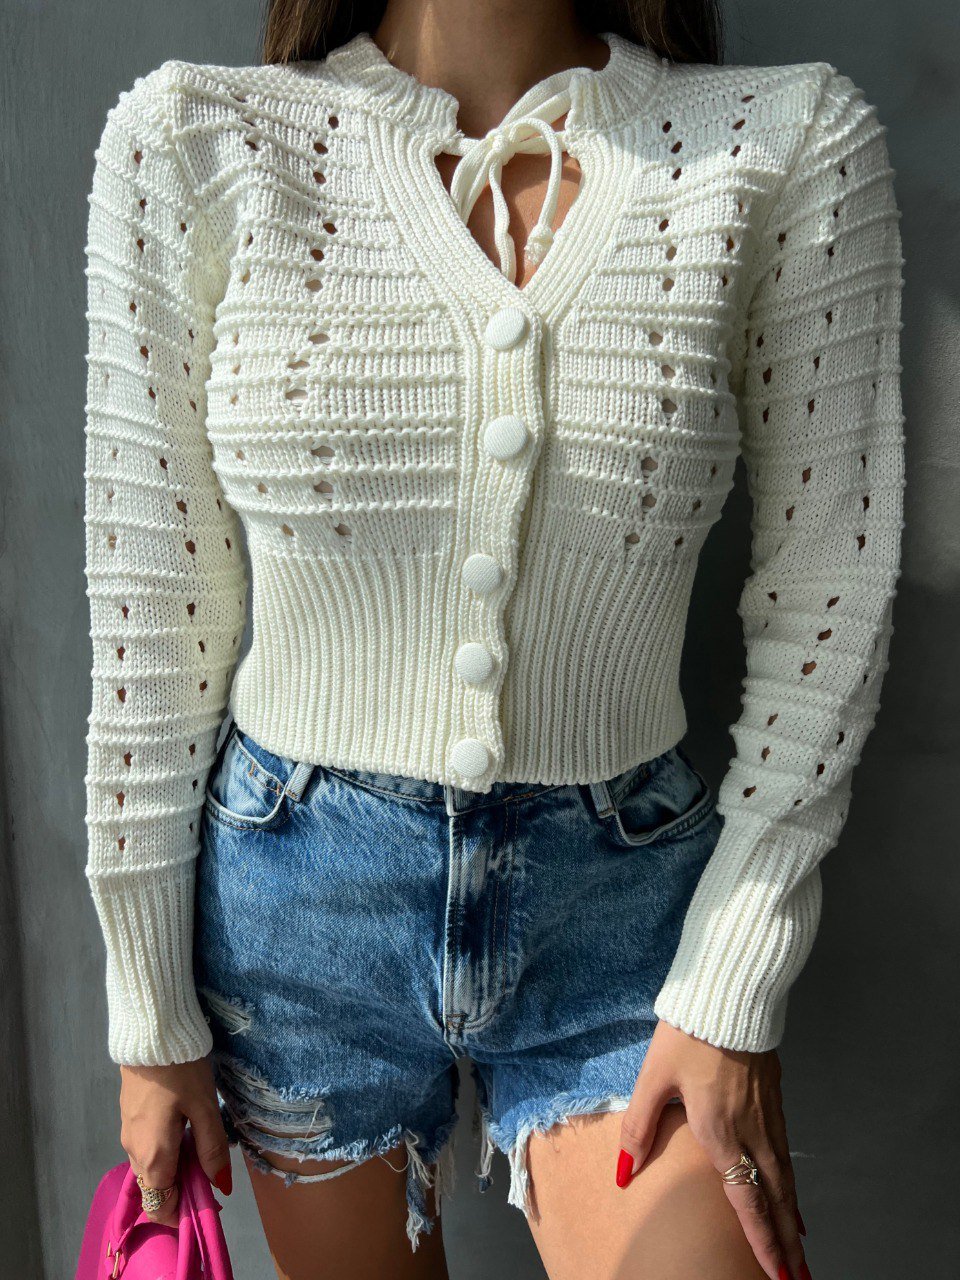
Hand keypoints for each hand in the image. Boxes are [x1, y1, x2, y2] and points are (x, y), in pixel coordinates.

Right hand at [119, 1057, 231, 1225]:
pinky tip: (185, 1129)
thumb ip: (212, 1149)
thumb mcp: (205, 1108)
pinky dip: (165, 1150)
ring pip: (151, 1168)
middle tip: (211, 1169)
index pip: (160, 1207)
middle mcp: (134, 1152)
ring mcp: (128, 1134)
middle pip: (155, 1189)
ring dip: (175, 1167)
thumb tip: (220, 1186)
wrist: (151, 1034)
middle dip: (182, 1189)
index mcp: (153, 1157)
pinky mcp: (129, 1118)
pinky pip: (146, 1148)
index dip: (182, 1212)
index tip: (207, 1199)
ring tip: (202, 1146)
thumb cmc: (181, 1071)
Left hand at [617, 1021, 808, 1279]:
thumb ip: (639, 1127)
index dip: (760, 1239)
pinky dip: (790, 1185)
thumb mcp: (653, 1077)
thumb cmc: (688, 1033)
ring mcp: (767, 1114)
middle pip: (774, 1198)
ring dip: (790, 1219)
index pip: (744, 1198)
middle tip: (796, 1279)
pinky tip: (790, 1195)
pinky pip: (786, 1153)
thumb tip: (623, 1173)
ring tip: (797, 1251)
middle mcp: (751, 1129)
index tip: (773, 1274)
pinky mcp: (774, 1097)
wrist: (729, 993)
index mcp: (719, 1130)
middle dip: (785, 1244)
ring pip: (785, 1178)